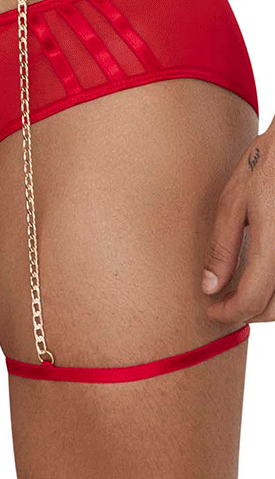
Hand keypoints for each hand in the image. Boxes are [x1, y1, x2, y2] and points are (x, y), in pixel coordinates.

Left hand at [202, 124, 274, 323]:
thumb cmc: (266, 165)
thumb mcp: (234, 201)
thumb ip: (223, 248)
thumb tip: (210, 287)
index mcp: (272, 243)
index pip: (252, 299)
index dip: (229, 313)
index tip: (211, 310)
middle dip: (246, 313)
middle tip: (222, 304)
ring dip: (264, 305)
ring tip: (237, 292)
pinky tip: (258, 275)